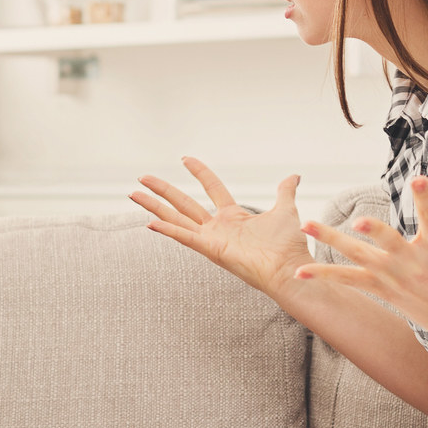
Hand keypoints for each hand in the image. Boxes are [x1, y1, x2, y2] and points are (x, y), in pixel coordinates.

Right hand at [130, 157, 310, 298]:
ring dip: (154, 206)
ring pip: (176, 218)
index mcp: (233, 217)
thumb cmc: (288, 246)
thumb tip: (294, 176)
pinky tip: (149, 222)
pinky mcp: (211, 250)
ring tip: (133, 194)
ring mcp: (212, 239)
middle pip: (184, 203)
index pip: (211, 187)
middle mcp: (218, 227)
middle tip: (141, 178)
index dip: (199, 172)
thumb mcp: (285, 210)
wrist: (290, 269)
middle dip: (162, 190)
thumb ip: (285, 192)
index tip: (185, 158)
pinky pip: (185, 237)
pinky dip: (168, 230)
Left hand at [297, 176, 427, 348]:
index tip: (420, 179)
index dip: (427, 197)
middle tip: (360, 218)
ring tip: (308, 225)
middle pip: (391, 242)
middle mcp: (413, 261)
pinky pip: (348, 281)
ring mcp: (393, 276)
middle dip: (377, 232)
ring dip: (333, 242)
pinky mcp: (380, 288)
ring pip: (359, 257)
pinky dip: (325, 276)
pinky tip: (300, 271)